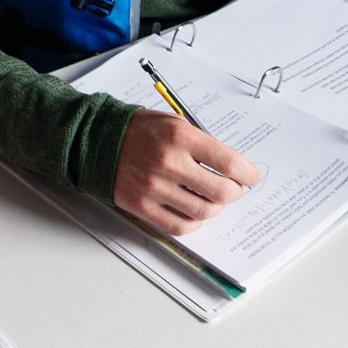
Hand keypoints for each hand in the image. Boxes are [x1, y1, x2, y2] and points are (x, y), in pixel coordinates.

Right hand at [114, 109, 259, 234]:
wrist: (97, 140)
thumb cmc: (138, 130)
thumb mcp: (174, 122)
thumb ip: (202, 143)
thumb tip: (231, 167)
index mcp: (180, 136)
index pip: (229, 162)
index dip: (248, 173)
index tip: (250, 177)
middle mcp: (168, 162)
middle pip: (222, 191)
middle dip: (235, 192)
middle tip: (232, 188)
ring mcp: (154, 188)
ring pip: (204, 212)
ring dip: (215, 208)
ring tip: (211, 199)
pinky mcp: (142, 206)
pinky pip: (180, 226)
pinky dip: (193, 222)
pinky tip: (192, 212)